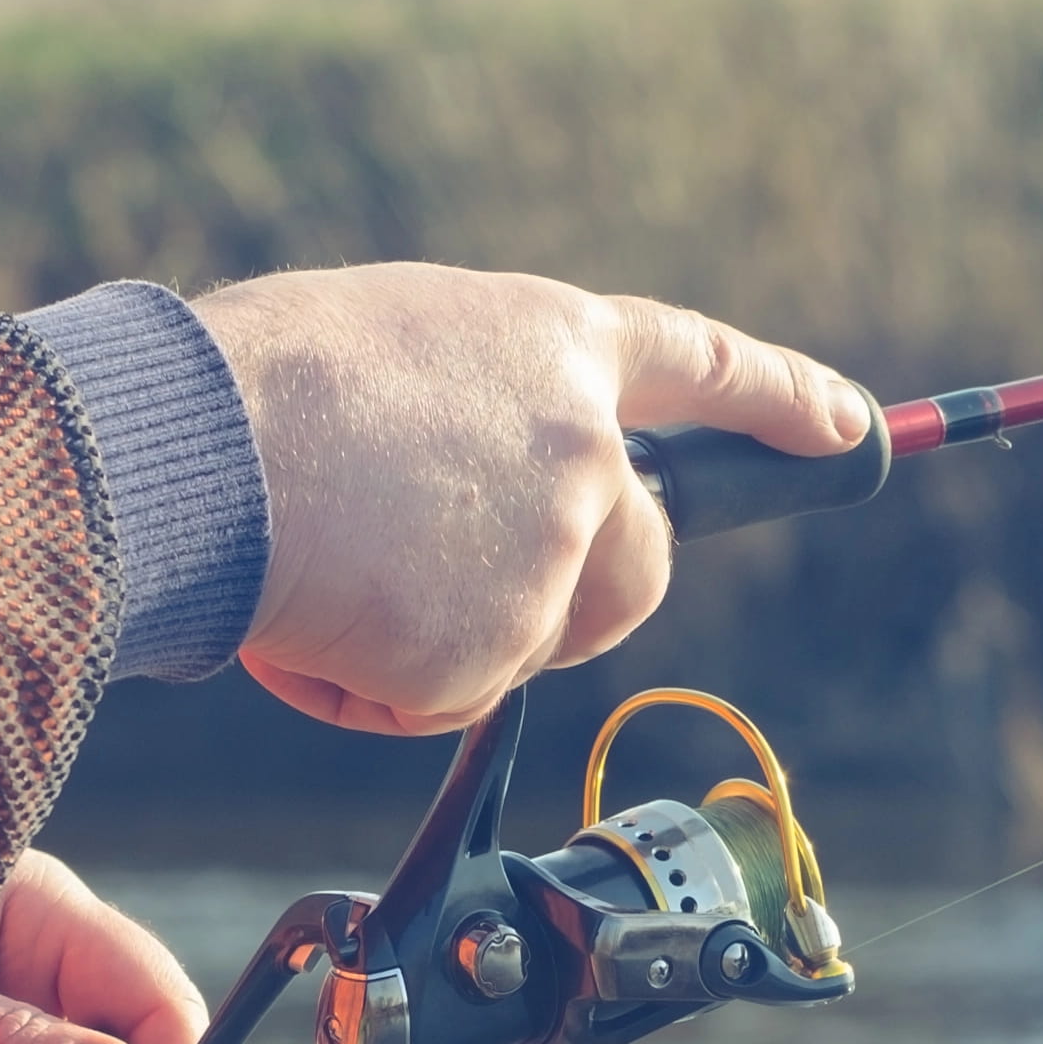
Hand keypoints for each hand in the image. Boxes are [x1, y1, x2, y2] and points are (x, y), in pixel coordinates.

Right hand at [193, 263, 870, 735]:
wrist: (191, 452)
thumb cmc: (250, 387)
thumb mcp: (390, 349)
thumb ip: (468, 414)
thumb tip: (455, 500)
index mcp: (551, 345)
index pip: (702, 367)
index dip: (780, 400)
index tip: (851, 428)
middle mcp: (581, 445)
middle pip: (641, 565)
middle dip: (572, 601)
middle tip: (450, 599)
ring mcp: (549, 549)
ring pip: (532, 645)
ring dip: (445, 644)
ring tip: (336, 580)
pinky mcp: (495, 646)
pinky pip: (437, 699)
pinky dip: (367, 685)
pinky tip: (308, 620)